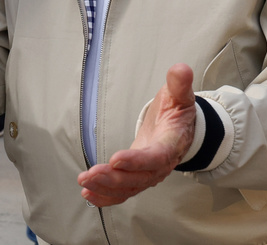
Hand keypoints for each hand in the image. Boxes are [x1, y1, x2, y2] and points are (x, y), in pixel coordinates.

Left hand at [78, 64, 196, 206]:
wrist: (181, 128)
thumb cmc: (178, 111)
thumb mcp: (180, 95)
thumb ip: (179, 84)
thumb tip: (181, 69)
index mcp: (171, 144)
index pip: (155, 157)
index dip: (136, 161)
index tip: (115, 159)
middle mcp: (161, 165)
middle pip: (139, 178)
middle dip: (114, 179)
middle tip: (90, 174)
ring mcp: (149, 174)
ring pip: (129, 188)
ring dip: (106, 189)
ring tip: (84, 184)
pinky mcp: (138, 178)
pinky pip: (124, 192)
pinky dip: (106, 196)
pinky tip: (88, 194)